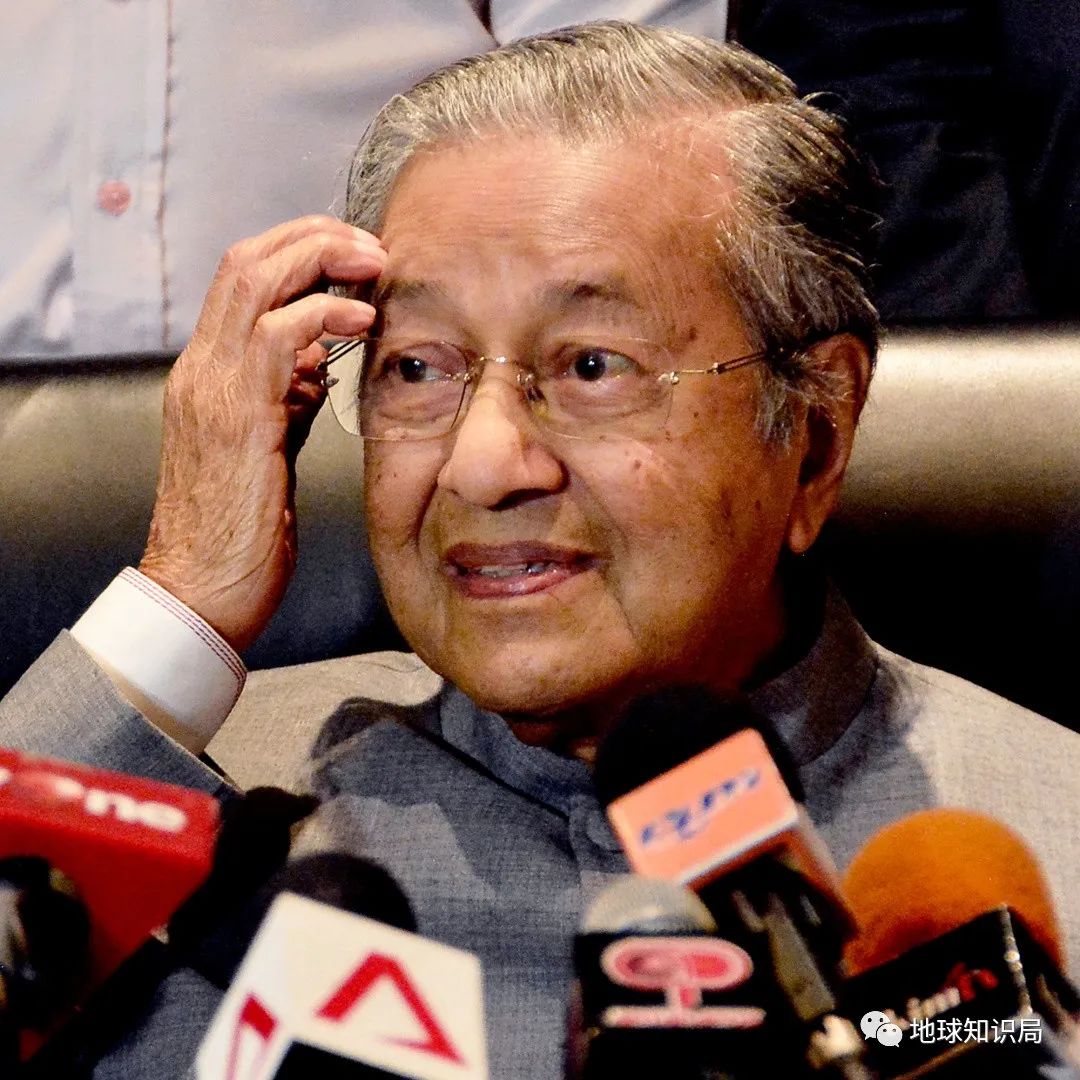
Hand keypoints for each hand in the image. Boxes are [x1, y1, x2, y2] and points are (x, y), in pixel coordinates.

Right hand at [139, 216, 384, 649]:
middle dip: (316, 237)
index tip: (354, 257)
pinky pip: (276, 335)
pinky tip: (363, 321)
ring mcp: (212, 388)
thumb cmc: (239, 530)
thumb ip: (284, 397)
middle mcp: (202, 369)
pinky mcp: (237, 417)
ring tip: (375, 268)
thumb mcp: (266, 446)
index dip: (300, 250)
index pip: (244, 278)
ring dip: (323, 259)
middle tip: (373, 248)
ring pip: (256, 279)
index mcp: (208, 374)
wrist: (200, 592)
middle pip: (248, 260)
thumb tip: (315, 359)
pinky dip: (323, 313)